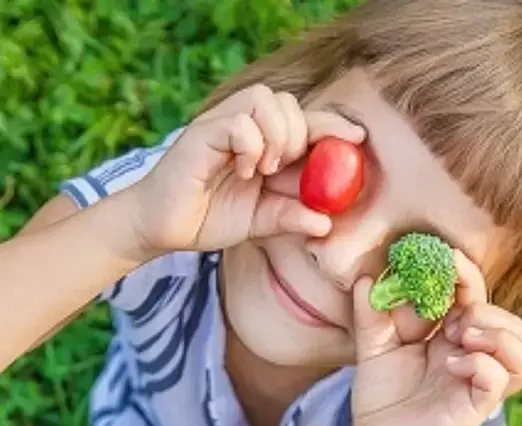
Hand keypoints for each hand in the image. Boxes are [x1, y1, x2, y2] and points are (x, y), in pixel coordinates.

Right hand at [128, 83, 365, 257]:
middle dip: (300, 135)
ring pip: (265, 101)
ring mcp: (222, 125)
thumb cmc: (209, 218)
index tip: (358, 139)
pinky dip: (249, 145)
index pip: (306, 120)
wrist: (164, 228)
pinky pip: (238, 121)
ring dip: (276, 136)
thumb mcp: (260, 222)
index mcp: (265, 143)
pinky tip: (243, 170)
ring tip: (263, 169)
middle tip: (285, 169)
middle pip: (289, 103)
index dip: (333, 124)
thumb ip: (292, 217)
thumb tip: (327, 224)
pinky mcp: (202, 133)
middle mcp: (245, 126)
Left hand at [350, 250, 521, 425]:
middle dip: (481, 306)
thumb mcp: (371, 349)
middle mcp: (471, 355)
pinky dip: (483, 362)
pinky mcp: (477, 404)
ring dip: (494, 331)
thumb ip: (370, 314)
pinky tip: (453, 364)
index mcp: (449, 335)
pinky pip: (501, 376)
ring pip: (519, 345)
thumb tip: (364, 279)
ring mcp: (477, 380)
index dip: (465, 274)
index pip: (474, 297)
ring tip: (459, 337)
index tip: (445, 256)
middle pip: (508, 318)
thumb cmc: (380, 398)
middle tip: (449, 318)